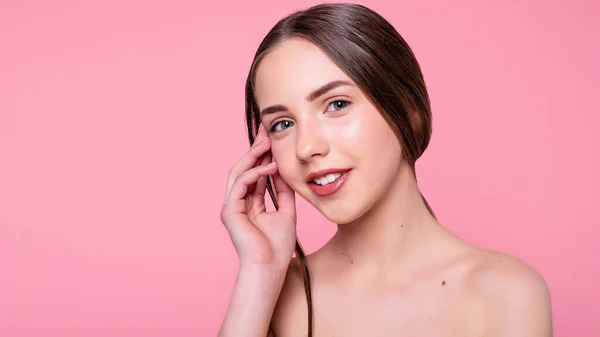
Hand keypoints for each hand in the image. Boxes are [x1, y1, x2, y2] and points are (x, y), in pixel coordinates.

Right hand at [220, 125, 296, 267]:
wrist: (270, 267)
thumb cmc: (278, 246)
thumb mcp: (286, 211)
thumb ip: (283, 191)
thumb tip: (284, 170)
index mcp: (249, 202)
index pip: (255, 172)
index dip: (263, 155)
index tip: (273, 138)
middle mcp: (238, 202)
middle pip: (244, 168)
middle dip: (256, 149)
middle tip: (267, 132)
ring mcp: (232, 206)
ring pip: (239, 172)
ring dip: (253, 156)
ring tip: (268, 142)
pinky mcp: (230, 211)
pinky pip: (240, 184)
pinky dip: (254, 173)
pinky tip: (269, 166)